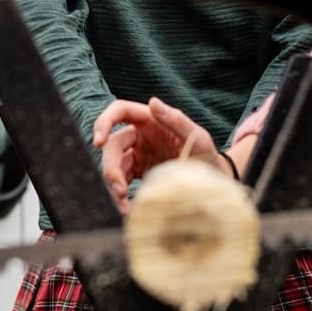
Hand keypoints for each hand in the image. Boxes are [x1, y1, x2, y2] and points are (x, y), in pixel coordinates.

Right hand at [92, 97, 237, 214]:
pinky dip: (120, 196)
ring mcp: (138, 155)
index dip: (103, 122)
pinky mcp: (139, 174)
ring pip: (113, 166)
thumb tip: (153, 101)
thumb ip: (176, 119)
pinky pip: (121, 182)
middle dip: (110, 168)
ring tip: (124, 206)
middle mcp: (140, 136)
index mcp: (151, 120)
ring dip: (114, 186)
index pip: (119, 111)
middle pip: (112, 146)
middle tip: (119, 190)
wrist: (213, 183)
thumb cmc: (208, 155)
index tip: (98, 142)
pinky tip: (128, 209)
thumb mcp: (198, 137)